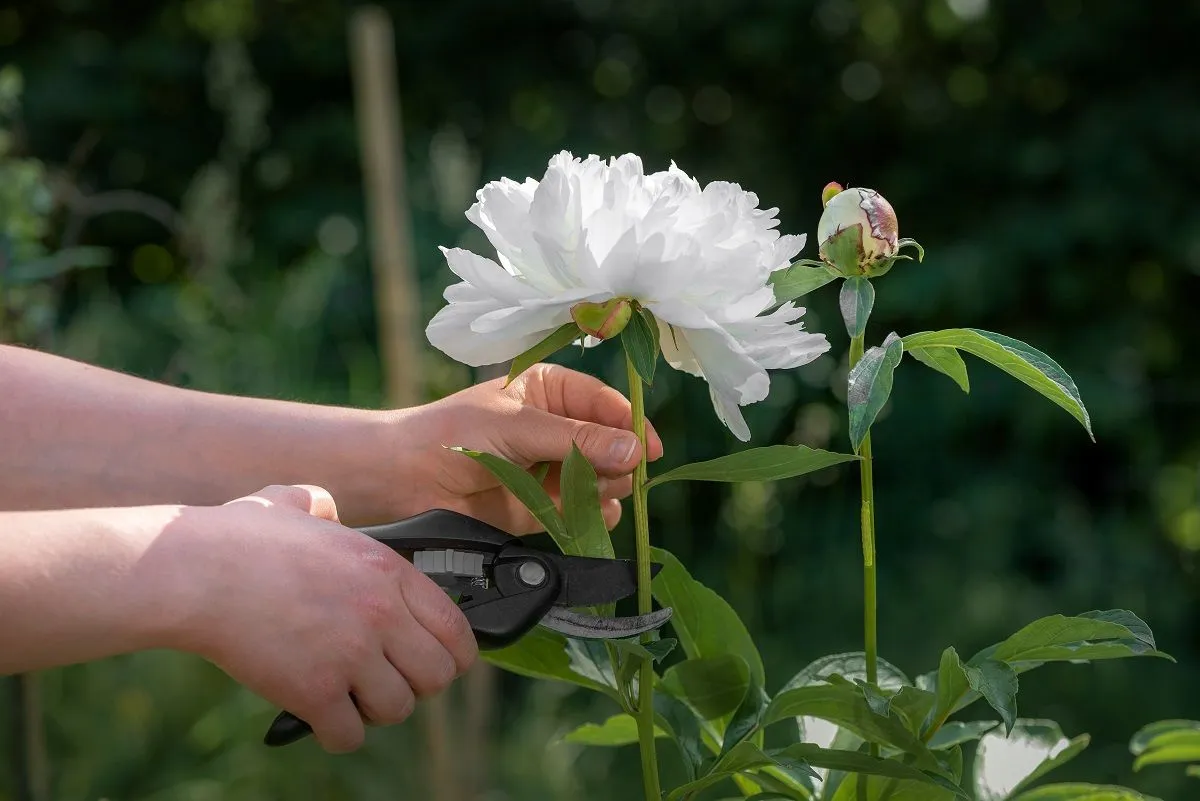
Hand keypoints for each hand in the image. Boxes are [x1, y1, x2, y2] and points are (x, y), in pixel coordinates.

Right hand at [175, 484, 477, 752]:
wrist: (193, 571)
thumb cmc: (239, 539)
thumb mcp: (296, 502)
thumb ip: (323, 505)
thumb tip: (325, 507)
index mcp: (388, 571)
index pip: (455, 627)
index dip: (451, 653)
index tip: (433, 660)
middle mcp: (380, 613)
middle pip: (438, 675)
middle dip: (416, 684)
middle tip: (387, 680)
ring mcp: (350, 653)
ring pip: (398, 708)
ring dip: (375, 710)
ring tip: (351, 696)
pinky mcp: (313, 690)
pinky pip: (350, 735)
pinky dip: (337, 732)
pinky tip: (321, 716)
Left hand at [390, 363, 663, 533]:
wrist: (404, 479)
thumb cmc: (454, 433)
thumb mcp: (518, 426)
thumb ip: (577, 440)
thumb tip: (635, 451)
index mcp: (550, 391)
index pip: (606, 403)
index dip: (631, 424)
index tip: (650, 449)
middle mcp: (556, 428)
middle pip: (610, 444)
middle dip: (618, 460)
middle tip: (615, 475)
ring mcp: (550, 469)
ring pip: (601, 480)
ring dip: (605, 488)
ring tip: (592, 492)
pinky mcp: (540, 508)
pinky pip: (581, 512)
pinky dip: (591, 516)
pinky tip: (592, 515)